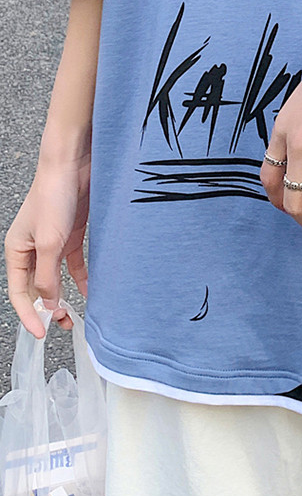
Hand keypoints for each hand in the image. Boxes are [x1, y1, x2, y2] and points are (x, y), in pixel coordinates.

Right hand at [4, 156, 89, 338]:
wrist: (74, 164)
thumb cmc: (54, 196)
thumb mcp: (50, 243)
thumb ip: (47, 276)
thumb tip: (48, 304)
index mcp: (17, 250)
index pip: (19, 291)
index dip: (29, 314)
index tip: (42, 331)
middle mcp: (32, 248)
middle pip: (37, 287)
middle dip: (48, 307)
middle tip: (62, 324)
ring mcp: (52, 242)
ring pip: (56, 278)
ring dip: (64, 296)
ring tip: (75, 315)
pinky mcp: (71, 234)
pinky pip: (73, 264)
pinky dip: (80, 278)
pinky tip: (90, 291)